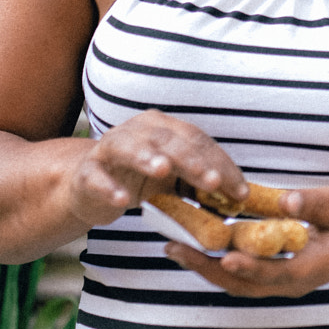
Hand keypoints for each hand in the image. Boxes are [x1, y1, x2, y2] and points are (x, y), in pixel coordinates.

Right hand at [63, 109, 248, 230]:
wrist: (89, 187)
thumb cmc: (140, 180)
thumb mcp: (175, 181)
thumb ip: (202, 185)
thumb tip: (240, 200)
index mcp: (165, 128)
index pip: (199, 141)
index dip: (222, 164)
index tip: (240, 192)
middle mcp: (138, 131)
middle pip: (169, 140)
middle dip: (193, 161)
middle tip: (213, 181)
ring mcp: (109, 149)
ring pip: (129, 147)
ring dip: (147, 157)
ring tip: (163, 169)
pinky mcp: (87, 172)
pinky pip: (96, 176)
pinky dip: (108, 187)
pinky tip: (121, 199)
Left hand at [163, 183, 328, 297]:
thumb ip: (316, 203)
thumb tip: (287, 201)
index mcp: (313, 267)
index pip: (276, 273)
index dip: (249, 267)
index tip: (224, 256)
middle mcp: (293, 282)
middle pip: (244, 284)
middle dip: (207, 268)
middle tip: (175, 248)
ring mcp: (282, 281)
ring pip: (236, 283)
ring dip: (204, 267)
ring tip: (174, 248)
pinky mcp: (274, 273)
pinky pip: (239, 273)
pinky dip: (215, 262)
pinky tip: (195, 245)